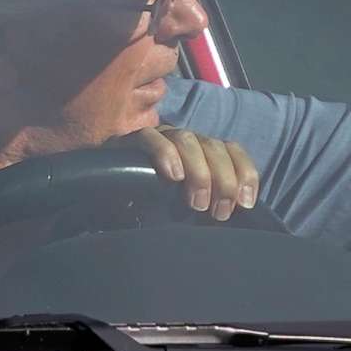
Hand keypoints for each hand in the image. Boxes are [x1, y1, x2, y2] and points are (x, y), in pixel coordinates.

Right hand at [121, 126, 257, 221]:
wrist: (105, 202)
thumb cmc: (156, 208)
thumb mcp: (192, 208)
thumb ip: (214, 204)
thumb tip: (238, 213)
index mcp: (204, 153)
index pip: (232, 150)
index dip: (244, 173)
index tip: (245, 203)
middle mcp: (185, 142)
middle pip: (214, 147)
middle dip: (223, 181)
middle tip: (218, 213)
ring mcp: (158, 137)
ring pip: (187, 140)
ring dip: (199, 172)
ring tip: (196, 203)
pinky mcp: (129, 141)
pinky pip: (150, 137)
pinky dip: (164, 154)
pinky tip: (172, 176)